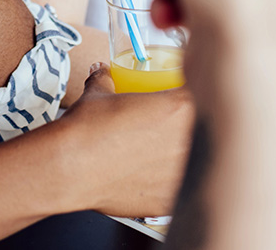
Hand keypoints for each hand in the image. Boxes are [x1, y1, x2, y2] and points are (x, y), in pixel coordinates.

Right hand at [60, 63, 191, 216]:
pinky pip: (177, 192)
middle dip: (189, 129)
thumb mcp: (98, 93)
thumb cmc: (86, 130)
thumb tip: (103, 73)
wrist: (69, 169)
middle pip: (206, 131)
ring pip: (195, 164)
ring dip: (181, 158)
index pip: (205, 94)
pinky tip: (148, 179)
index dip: (193, 96)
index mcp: (179, 108)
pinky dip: (167, 185)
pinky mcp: (170, 202)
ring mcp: (182, 175)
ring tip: (155, 156)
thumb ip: (106, 79)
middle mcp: (188, 141)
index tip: (181, 100)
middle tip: (167, 129)